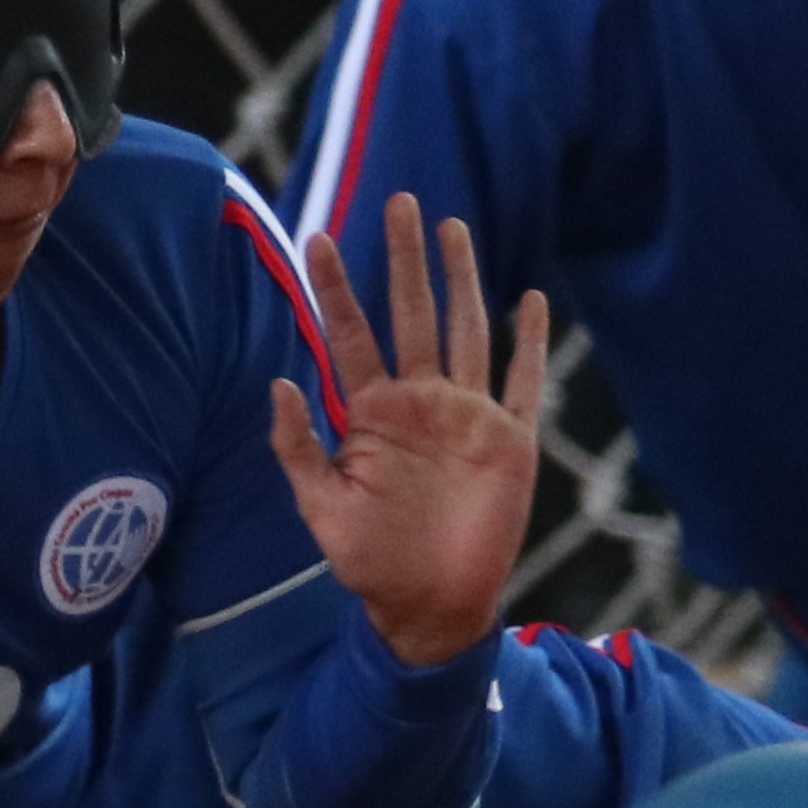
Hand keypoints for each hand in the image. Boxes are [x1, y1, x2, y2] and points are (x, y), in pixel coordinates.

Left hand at [267, 194, 549, 672]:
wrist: (429, 607)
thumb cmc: (370, 562)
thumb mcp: (320, 507)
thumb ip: (299, 446)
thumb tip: (278, 382)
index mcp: (372, 412)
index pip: (350, 334)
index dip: (336, 288)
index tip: (317, 239)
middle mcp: (420, 402)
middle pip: (413, 313)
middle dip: (404, 260)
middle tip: (398, 201)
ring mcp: (466, 416)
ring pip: (465, 330)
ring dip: (460, 280)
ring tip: (452, 228)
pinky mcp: (509, 440)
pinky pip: (522, 380)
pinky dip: (528, 341)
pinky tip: (528, 299)